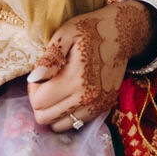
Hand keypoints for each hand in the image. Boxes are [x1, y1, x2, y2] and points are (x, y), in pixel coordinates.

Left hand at [26, 0, 156, 131]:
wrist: (123, 35)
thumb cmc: (91, 30)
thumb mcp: (66, 34)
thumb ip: (49, 58)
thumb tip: (34, 79)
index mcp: (76, 79)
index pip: (38, 102)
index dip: (33, 88)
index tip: (41, 75)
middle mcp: (88, 98)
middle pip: (46, 118)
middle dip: (40, 101)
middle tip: (47, 83)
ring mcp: (97, 106)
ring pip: (60, 125)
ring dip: (53, 110)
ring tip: (58, 90)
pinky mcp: (103, 108)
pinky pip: (75, 123)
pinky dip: (68, 113)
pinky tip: (71, 94)